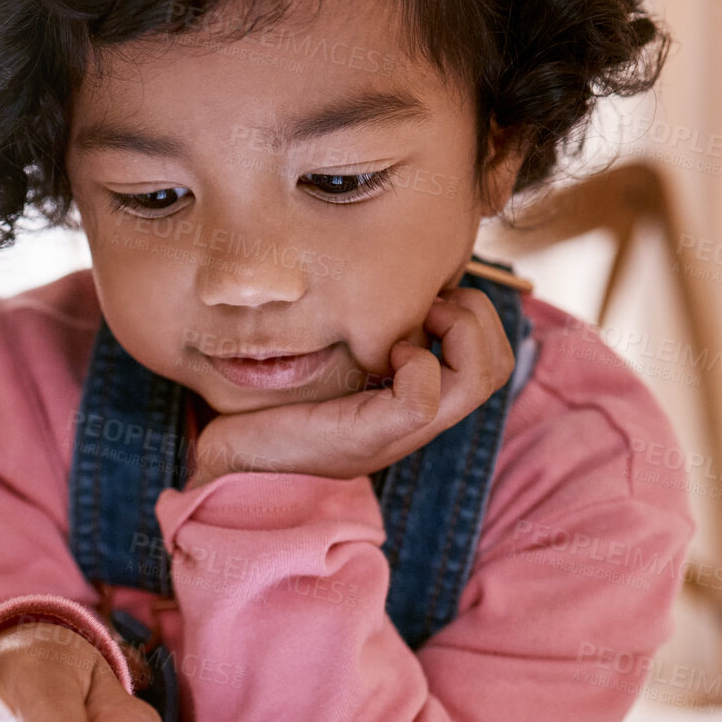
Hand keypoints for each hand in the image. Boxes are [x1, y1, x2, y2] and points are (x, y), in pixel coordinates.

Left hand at [185, 285, 515, 489]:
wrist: (225, 457)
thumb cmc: (264, 403)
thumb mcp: (320, 358)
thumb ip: (351, 327)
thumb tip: (370, 265)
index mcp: (410, 403)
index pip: (493, 363)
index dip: (477, 316)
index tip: (426, 296)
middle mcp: (414, 422)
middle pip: (497, 368)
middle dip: (477, 318)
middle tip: (429, 303)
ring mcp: (396, 435)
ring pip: (479, 379)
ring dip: (458, 334)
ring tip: (413, 323)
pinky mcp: (365, 440)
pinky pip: (421, 400)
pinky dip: (415, 366)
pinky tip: (383, 355)